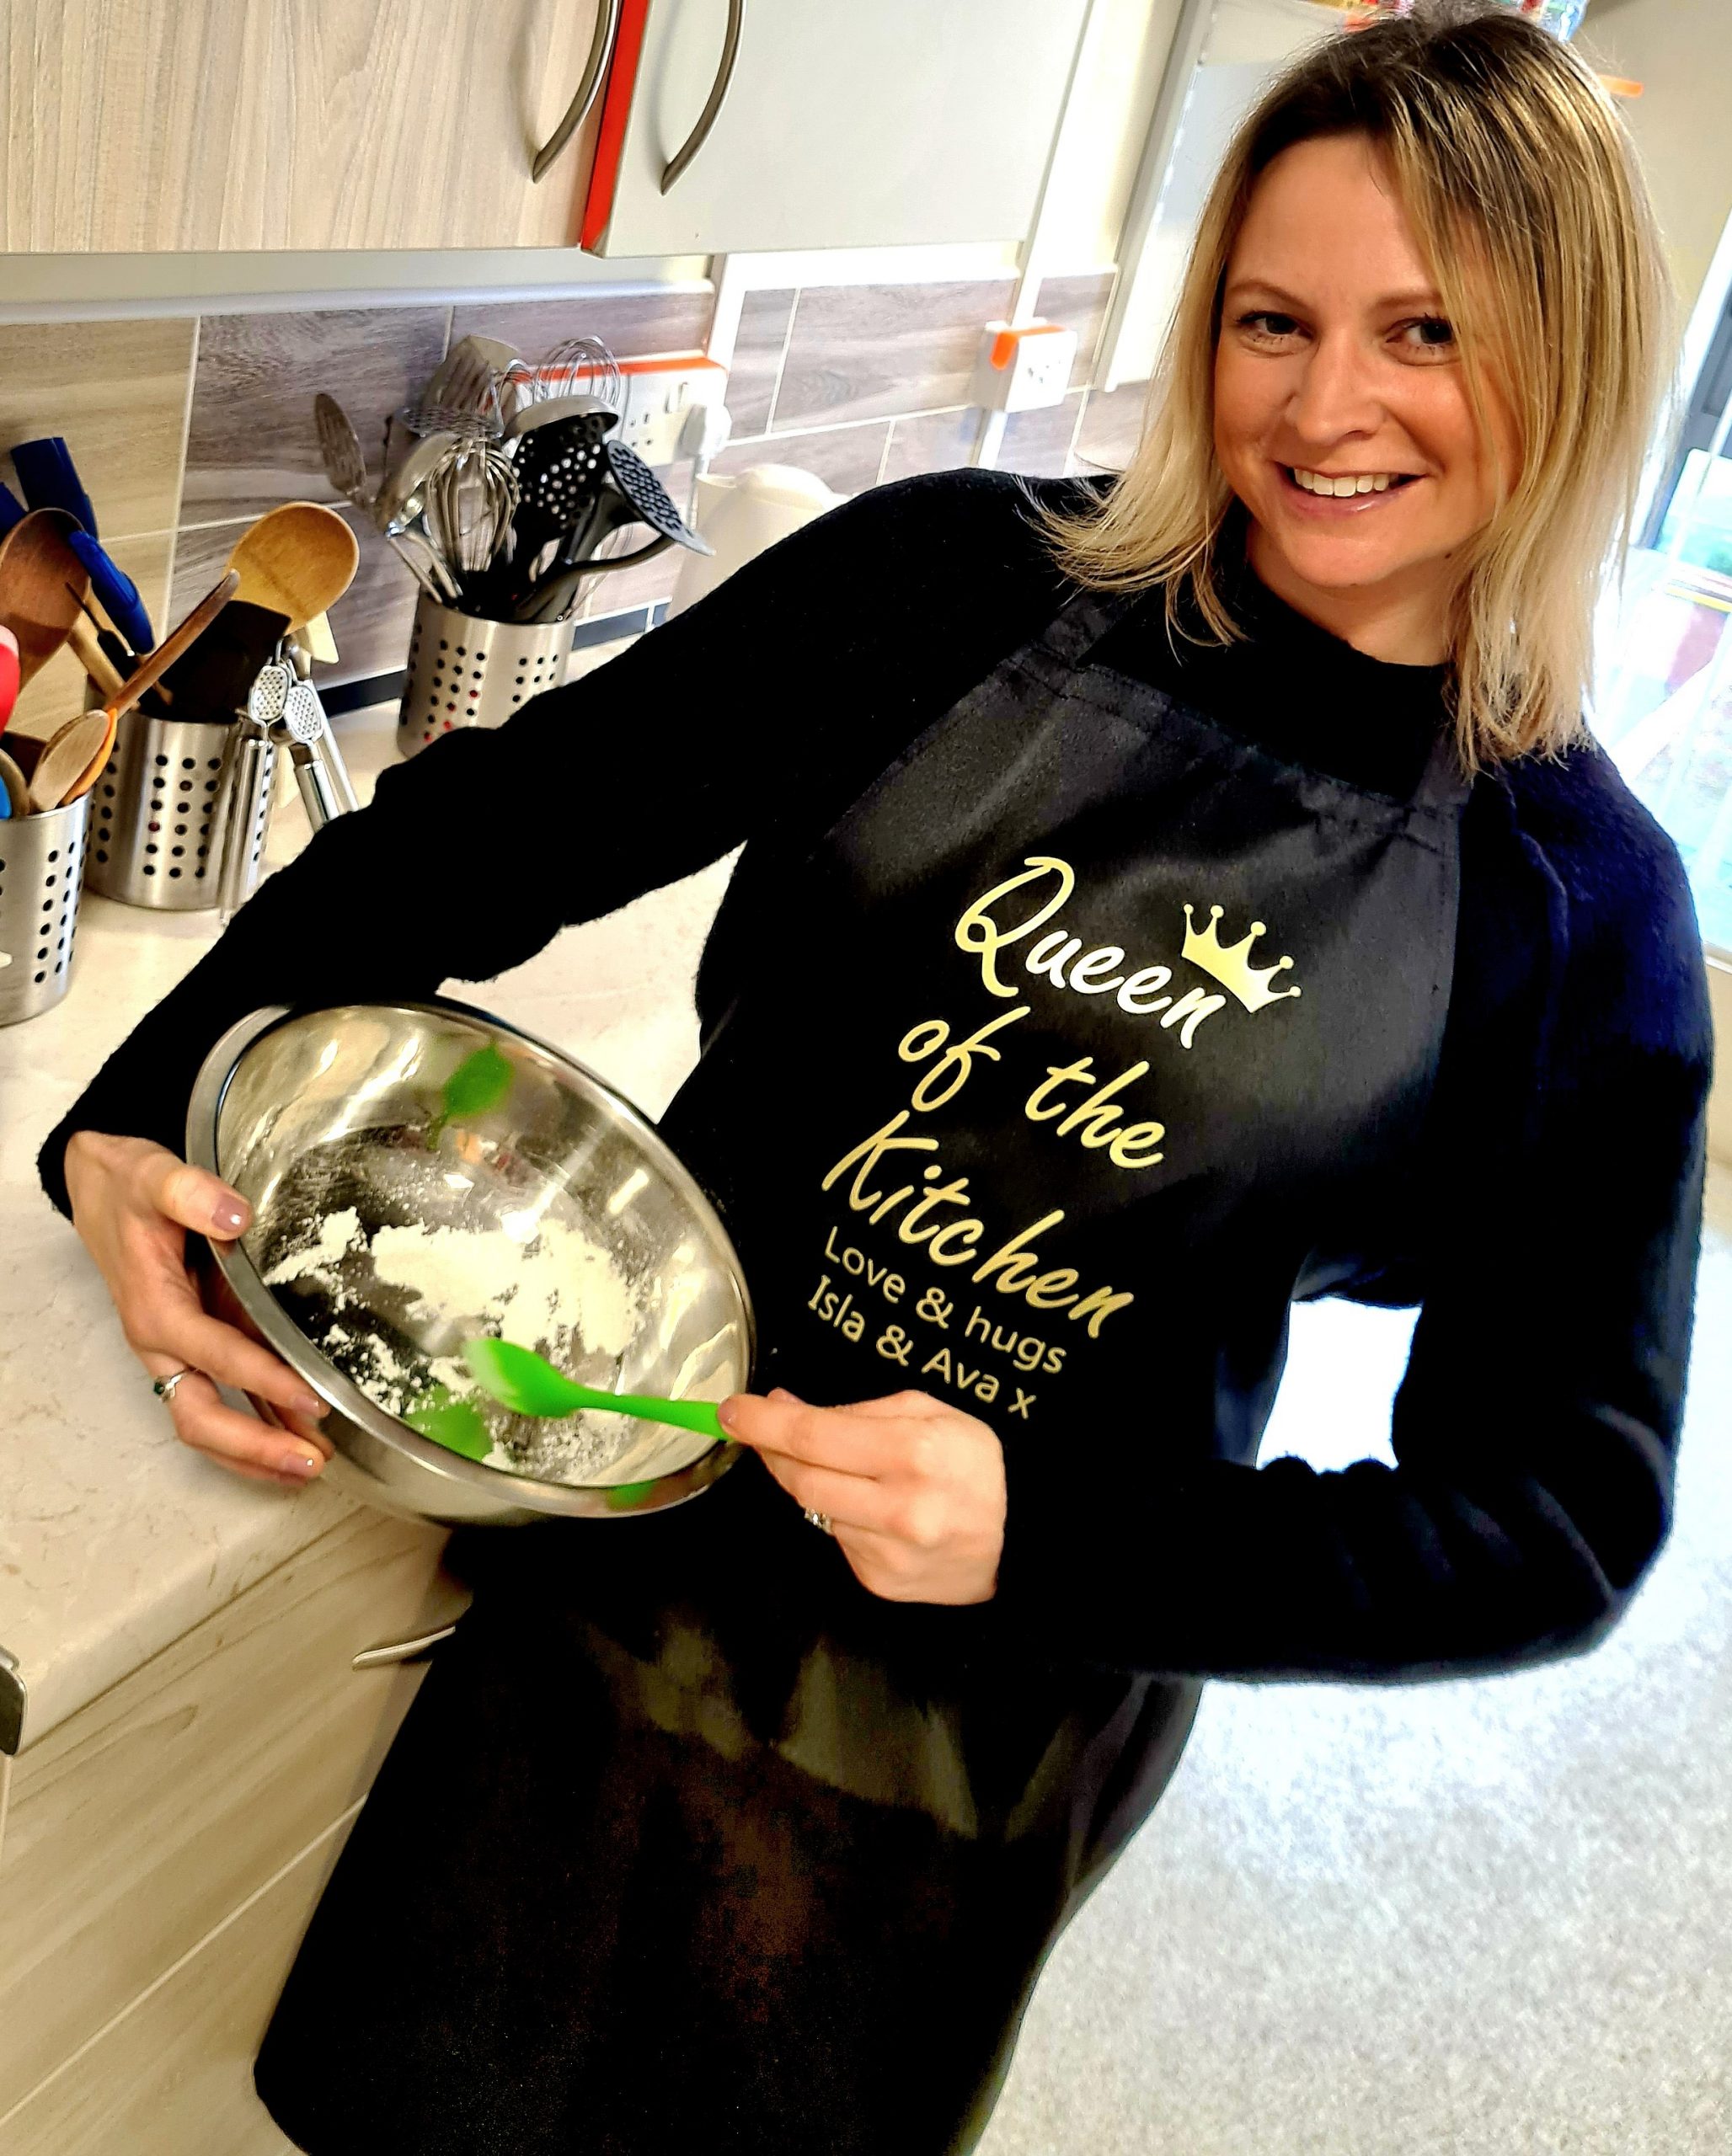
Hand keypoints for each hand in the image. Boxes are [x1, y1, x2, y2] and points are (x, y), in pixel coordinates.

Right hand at [63, 1130, 332, 1488]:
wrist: (104, 1187)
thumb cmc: (129, 1186)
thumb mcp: (154, 1176)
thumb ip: (190, 1192)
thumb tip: (236, 1215)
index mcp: (155, 1310)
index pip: (213, 1357)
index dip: (261, 1380)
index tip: (309, 1398)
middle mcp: (165, 1344)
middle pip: (201, 1417)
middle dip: (253, 1446)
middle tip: (311, 1462)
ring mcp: (182, 1350)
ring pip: (210, 1420)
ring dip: (257, 1450)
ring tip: (313, 1467)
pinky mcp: (199, 1344)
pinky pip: (224, 1396)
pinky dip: (258, 1422)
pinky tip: (298, 1436)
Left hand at [717, 1386, 1004, 1604]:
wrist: (1022, 1540)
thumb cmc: (974, 1464)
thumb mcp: (929, 1412)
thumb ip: (855, 1410)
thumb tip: (784, 1406)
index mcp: (913, 1451)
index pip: (813, 1436)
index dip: (762, 1422)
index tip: (729, 1410)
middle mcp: (898, 1507)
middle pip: (799, 1477)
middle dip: (771, 1451)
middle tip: (759, 1429)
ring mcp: (886, 1553)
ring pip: (814, 1509)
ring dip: (812, 1483)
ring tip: (848, 1469)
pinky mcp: (879, 1582)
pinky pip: (836, 1539)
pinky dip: (841, 1516)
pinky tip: (874, 1510)